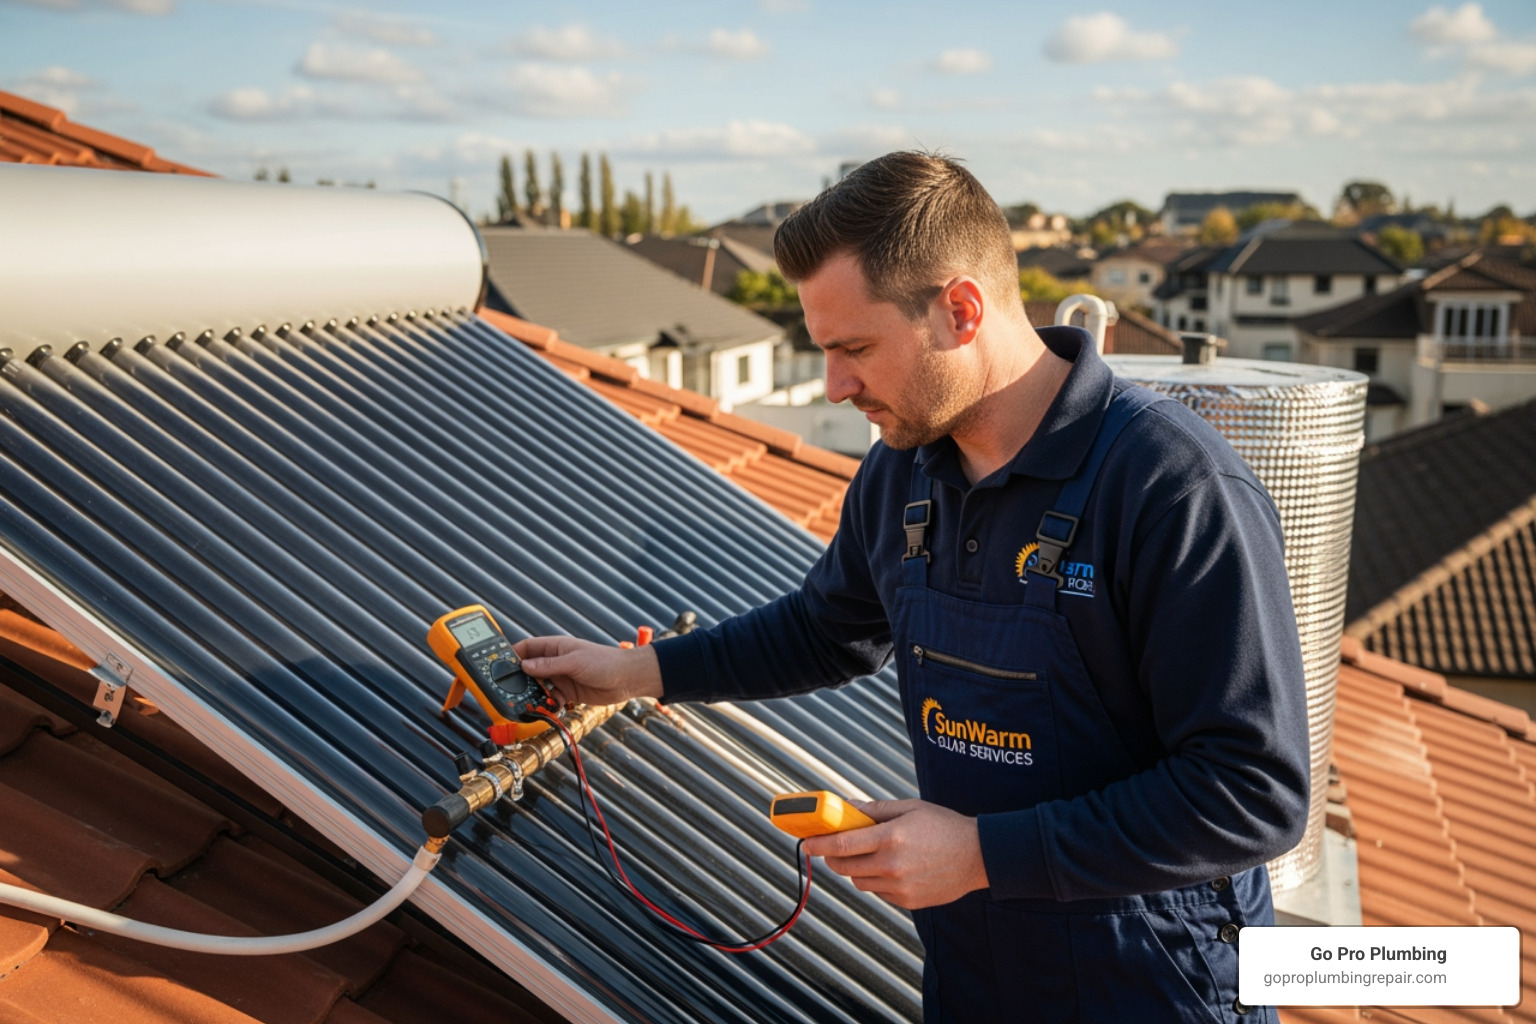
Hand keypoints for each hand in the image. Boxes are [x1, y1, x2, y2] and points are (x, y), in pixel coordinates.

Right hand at [512, 636, 664, 706]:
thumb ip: (549, 665)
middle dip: (518, 680)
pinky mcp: (569, 693)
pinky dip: (548, 704)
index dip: (512, 655)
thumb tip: (524, 666)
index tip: (497, 666)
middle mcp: (556, 662)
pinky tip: (548, 708)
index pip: (527, 648)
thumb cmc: (605, 662)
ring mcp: (562, 677)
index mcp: (556, 647)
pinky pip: (551, 699)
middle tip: (507, 690)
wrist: (628, 679)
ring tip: (525, 703)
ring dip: (532, 695)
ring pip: (539, 687)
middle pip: (529, 670)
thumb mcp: (574, 662)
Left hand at [801, 799, 988, 909]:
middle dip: (832, 856)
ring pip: (859, 881)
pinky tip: (892, 867)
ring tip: (871, 854)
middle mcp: (892, 865)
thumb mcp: (909, 808)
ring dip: (855, 868)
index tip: (806, 843)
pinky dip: (877, 880)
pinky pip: (878, 892)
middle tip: (832, 847)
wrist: (978, 856)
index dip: (819, 844)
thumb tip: (845, 807)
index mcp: (891, 838)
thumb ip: (874, 810)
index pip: (842, 844)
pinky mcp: (907, 901)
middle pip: (844, 866)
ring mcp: (899, 887)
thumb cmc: (944, 826)